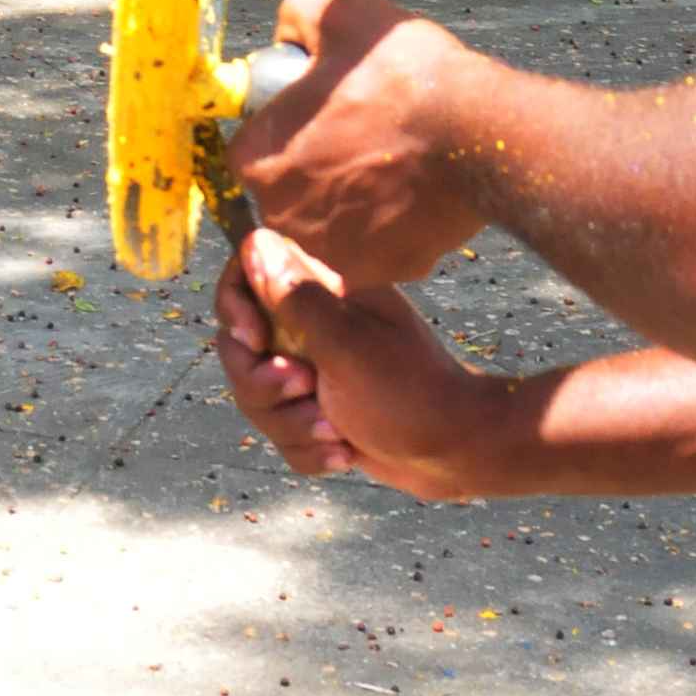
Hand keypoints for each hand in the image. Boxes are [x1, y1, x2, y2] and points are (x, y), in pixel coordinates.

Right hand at [215, 230, 514, 498]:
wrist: (460, 453)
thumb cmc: (411, 393)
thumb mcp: (349, 345)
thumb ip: (298, 298)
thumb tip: (256, 243)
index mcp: (322, 297)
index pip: (249, 277)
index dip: (236, 308)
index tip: (253, 340)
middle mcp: (312, 330)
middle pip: (241, 351)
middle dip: (263, 385)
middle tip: (304, 389)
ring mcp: (315, 374)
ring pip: (259, 399)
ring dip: (291, 425)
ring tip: (334, 432)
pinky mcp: (320, 414)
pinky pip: (282, 434)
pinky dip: (309, 450)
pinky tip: (345, 453)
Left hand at [227, 0, 488, 287]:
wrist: (479, 131)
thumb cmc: (405, 74)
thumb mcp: (339, 13)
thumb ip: (294, 19)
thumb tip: (285, 38)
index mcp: (259, 158)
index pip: (253, 147)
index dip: (285, 128)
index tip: (320, 114)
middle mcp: (281, 215)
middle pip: (286, 190)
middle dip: (313, 168)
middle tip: (360, 137)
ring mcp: (329, 249)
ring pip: (327, 223)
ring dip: (347, 200)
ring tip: (390, 164)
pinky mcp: (377, 270)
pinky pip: (370, 247)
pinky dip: (386, 227)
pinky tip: (411, 194)